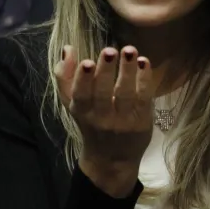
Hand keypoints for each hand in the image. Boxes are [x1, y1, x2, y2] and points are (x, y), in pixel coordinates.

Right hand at [55, 45, 154, 196]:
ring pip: (125, 94)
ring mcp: (123, 121)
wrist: (111, 159)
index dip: (83, 79)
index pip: (81, 96)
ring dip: (127, 71)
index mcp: (81, 112)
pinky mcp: (142, 121)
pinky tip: (143, 62)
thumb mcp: (72, 103)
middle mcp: (101, 118)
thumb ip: (65, 76)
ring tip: (129, 50)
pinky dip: (144, 79)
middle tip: (109, 50)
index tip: (87, 62)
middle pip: (103, 93)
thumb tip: (67, 48)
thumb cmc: (90, 123)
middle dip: (106, 71)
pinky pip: (144, 98)